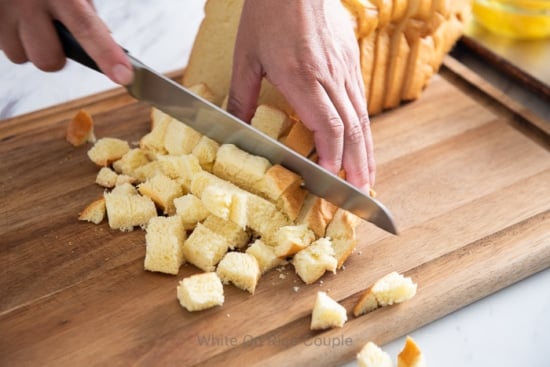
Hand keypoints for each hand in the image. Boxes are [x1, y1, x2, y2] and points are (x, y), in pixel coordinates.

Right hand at [0, 0, 132, 84]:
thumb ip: (84, 9)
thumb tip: (103, 41)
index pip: (87, 29)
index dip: (107, 55)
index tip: (124, 76)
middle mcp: (28, 1)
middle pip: (48, 59)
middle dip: (55, 54)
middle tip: (54, 32)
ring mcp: (2, 11)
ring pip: (20, 56)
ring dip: (28, 45)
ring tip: (28, 19)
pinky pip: (2, 46)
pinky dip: (10, 36)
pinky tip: (14, 15)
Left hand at [227, 0, 374, 190]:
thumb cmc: (269, 12)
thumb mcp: (246, 56)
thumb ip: (242, 96)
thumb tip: (233, 127)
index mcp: (303, 78)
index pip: (329, 126)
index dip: (333, 156)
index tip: (331, 179)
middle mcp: (331, 77)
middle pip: (353, 129)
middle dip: (358, 164)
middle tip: (361, 193)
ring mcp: (345, 69)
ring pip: (362, 117)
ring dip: (366, 151)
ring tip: (368, 176)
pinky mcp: (351, 60)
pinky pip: (361, 100)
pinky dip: (364, 128)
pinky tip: (363, 141)